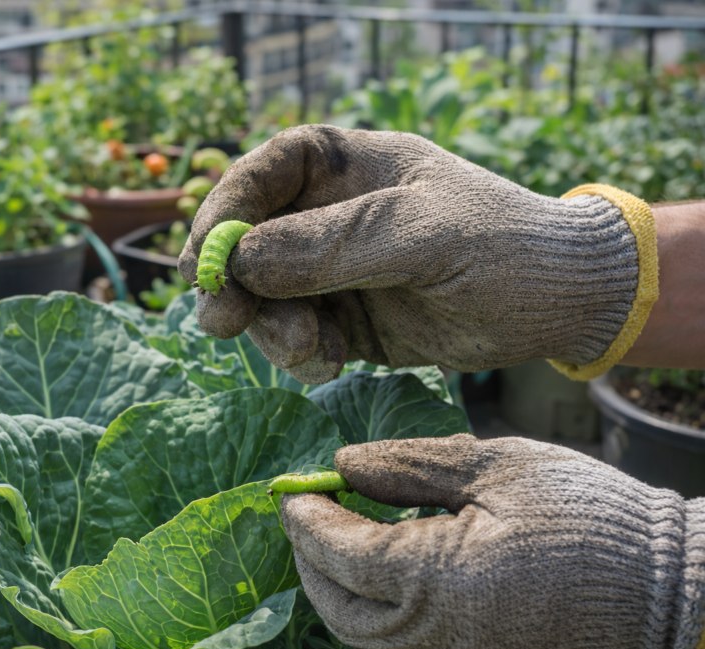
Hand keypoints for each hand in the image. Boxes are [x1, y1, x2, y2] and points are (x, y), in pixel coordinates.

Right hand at [178, 125, 654, 382]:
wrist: (559, 305)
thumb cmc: (504, 246)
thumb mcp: (424, 234)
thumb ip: (334, 245)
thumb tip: (241, 261)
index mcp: (347, 167)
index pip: (262, 174)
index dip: (225, 209)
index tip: (207, 255)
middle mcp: (328, 216)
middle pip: (246, 241)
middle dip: (230, 281)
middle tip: (221, 321)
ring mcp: (333, 272)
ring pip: (263, 297)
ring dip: (270, 329)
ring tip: (309, 350)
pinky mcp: (343, 321)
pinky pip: (294, 337)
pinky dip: (300, 355)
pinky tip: (329, 363)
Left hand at [280, 435, 704, 648]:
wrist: (656, 579)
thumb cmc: (580, 510)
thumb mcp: (491, 465)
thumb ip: (406, 466)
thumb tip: (340, 465)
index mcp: (441, 580)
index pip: (341, 554)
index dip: (306, 520)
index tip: (289, 487)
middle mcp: (439, 635)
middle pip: (337, 606)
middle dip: (307, 558)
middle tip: (300, 511)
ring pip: (361, 636)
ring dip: (331, 588)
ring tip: (327, 536)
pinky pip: (395, 648)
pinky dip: (367, 611)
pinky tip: (370, 571)